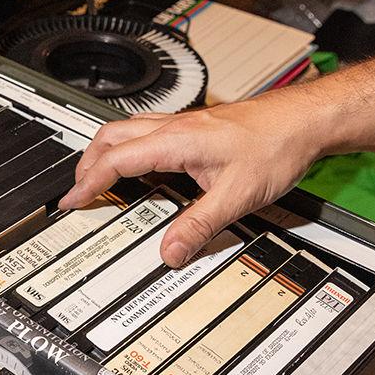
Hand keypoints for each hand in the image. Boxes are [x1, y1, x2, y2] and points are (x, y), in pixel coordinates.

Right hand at [60, 92, 327, 266]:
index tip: (72, 201)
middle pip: (110, 137)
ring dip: (105, 153)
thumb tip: (171, 252)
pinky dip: (129, 150)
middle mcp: (174, 128)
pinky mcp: (194, 128)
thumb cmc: (276, 146)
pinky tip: (140, 167)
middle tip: (78, 191)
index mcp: (174, 141)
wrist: (302, 121)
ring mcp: (183, 125)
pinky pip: (147, 133)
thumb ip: (199, 226)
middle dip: (87, 164)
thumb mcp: (237, 196)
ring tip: (99, 178)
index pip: (115, 160)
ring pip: (126, 130)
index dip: (88, 182)